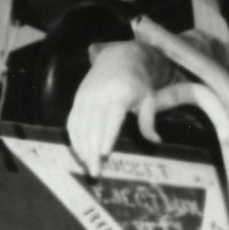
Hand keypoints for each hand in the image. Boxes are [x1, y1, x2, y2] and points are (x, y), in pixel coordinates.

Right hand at [66, 40, 171, 176]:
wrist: (119, 56)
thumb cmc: (137, 81)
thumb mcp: (148, 98)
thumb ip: (148, 121)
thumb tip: (156, 142)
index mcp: (120, 94)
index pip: (111, 120)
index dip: (107, 137)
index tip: (104, 155)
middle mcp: (100, 95)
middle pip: (93, 128)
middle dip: (92, 152)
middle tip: (95, 173)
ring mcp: (86, 96)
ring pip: (80, 127)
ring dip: (82, 148)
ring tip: (87, 166)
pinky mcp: (78, 98)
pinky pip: (72, 121)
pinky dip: (74, 138)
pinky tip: (79, 152)